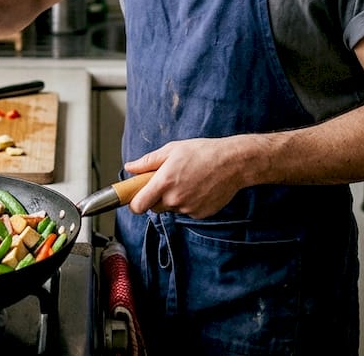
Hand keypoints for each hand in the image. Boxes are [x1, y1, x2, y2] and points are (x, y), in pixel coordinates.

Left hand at [122, 138, 246, 218]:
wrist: (233, 163)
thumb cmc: (203, 152)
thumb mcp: (172, 150)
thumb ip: (147, 162)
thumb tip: (130, 168)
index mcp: (164, 182)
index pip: (138, 205)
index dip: (134, 203)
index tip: (136, 197)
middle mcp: (175, 199)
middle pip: (154, 207)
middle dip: (157, 197)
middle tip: (168, 181)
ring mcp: (188, 209)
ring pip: (172, 208)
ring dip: (175, 199)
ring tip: (189, 180)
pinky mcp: (201, 214)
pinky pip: (187, 211)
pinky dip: (190, 202)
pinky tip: (199, 188)